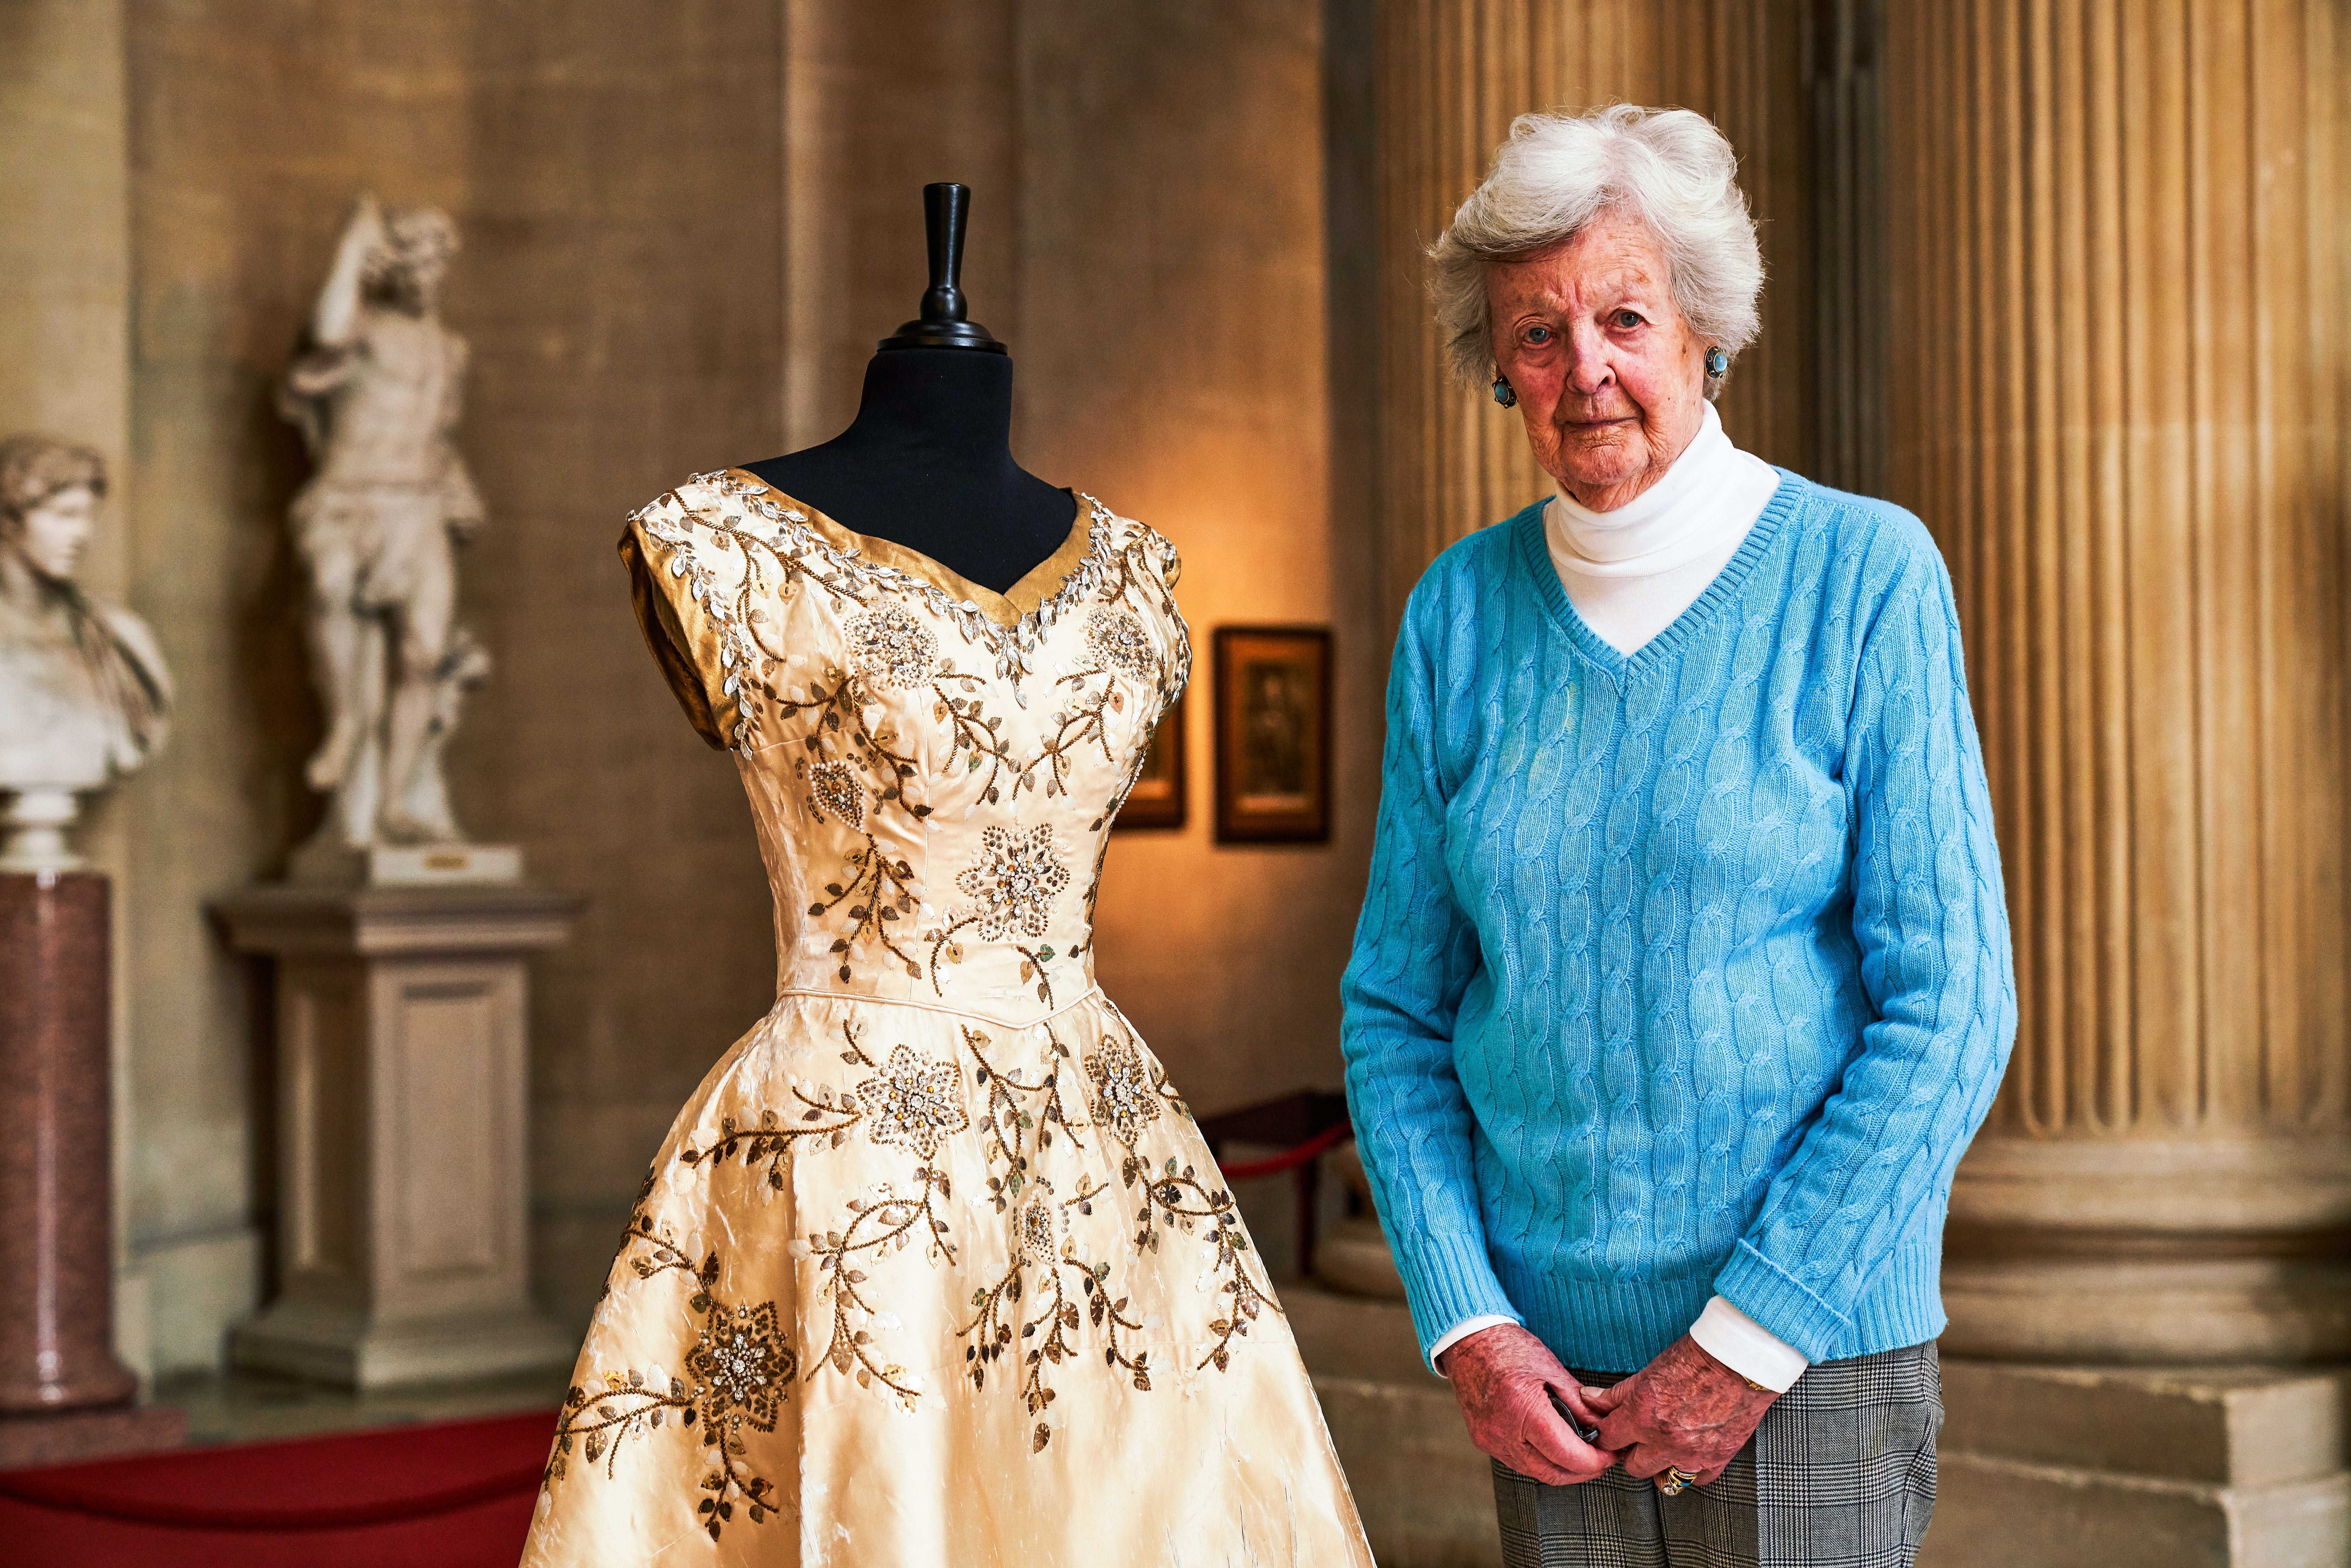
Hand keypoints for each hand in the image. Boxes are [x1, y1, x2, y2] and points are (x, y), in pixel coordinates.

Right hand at [1438, 1323, 1614, 1485]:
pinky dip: (1539, 1460)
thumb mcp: (1552, 1369)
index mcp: (1523, 1408)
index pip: (1567, 1454)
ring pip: (1535, 1472)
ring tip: (1579, 1453)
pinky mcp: (1483, 1442)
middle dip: (1583, 1471)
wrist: (1468, 1342)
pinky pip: (1518, 1463)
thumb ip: (1579, 1404)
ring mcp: (1490, 1440)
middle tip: (1601, 1459)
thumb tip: (1601, 1427)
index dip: (1594, 1461)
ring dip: (1561, 1468)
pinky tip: (1551, 1446)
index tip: (1610, 1455)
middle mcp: (1503, 1431)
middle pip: (1552, 1473)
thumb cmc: (1508, 1348)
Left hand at [1590, 1334, 1776, 1487]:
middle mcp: (1664, 1440)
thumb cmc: (1698, 1357)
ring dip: (1660, 1465)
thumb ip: (1618, 1393)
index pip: (1608, 1438)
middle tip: (1638, 1439)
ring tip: (1663, 1448)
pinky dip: (1692, 1469)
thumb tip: (1590, 1398)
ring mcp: (1692, 1454)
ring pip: (1663, 1479)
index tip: (1609, 1431)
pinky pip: (1697, 1480)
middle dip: (1632, 1452)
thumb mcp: (1649, 1371)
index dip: (1605, 1434)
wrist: (1741, 1359)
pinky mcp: (1717, 1458)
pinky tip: (1690, 1452)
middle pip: (1633, 1466)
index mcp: (1643, 1415)